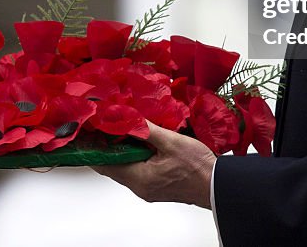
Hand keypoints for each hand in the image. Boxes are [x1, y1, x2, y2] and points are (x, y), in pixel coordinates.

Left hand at [93, 122, 215, 208]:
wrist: (218, 185)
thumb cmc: (198, 167)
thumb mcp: (171, 141)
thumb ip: (146, 130)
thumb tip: (128, 118)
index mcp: (139, 178)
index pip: (105, 165)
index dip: (94, 149)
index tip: (88, 133)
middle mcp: (140, 187)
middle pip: (114, 166)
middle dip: (108, 147)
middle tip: (103, 126)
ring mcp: (148, 188)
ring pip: (126, 167)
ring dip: (122, 150)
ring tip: (120, 129)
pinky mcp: (157, 185)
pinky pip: (138, 170)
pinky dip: (134, 156)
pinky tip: (139, 141)